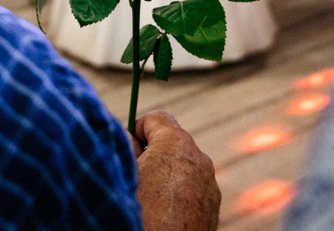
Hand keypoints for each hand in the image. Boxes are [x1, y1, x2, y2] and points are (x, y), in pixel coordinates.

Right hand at [134, 111, 219, 230]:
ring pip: (181, 168)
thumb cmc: (140, 212)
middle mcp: (199, 159)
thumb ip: (124, 146)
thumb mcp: (121, 172)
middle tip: (133, 177)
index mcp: (176, 143)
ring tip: (146, 200)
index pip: (155, 118)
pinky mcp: (213, 207)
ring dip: (164, 177)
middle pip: (170, 143)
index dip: (135, 131)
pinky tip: (162, 215)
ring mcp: (209, 185)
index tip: (125, 152)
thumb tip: (129, 139)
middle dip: (151, 155)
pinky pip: (191, 189)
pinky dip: (177, 195)